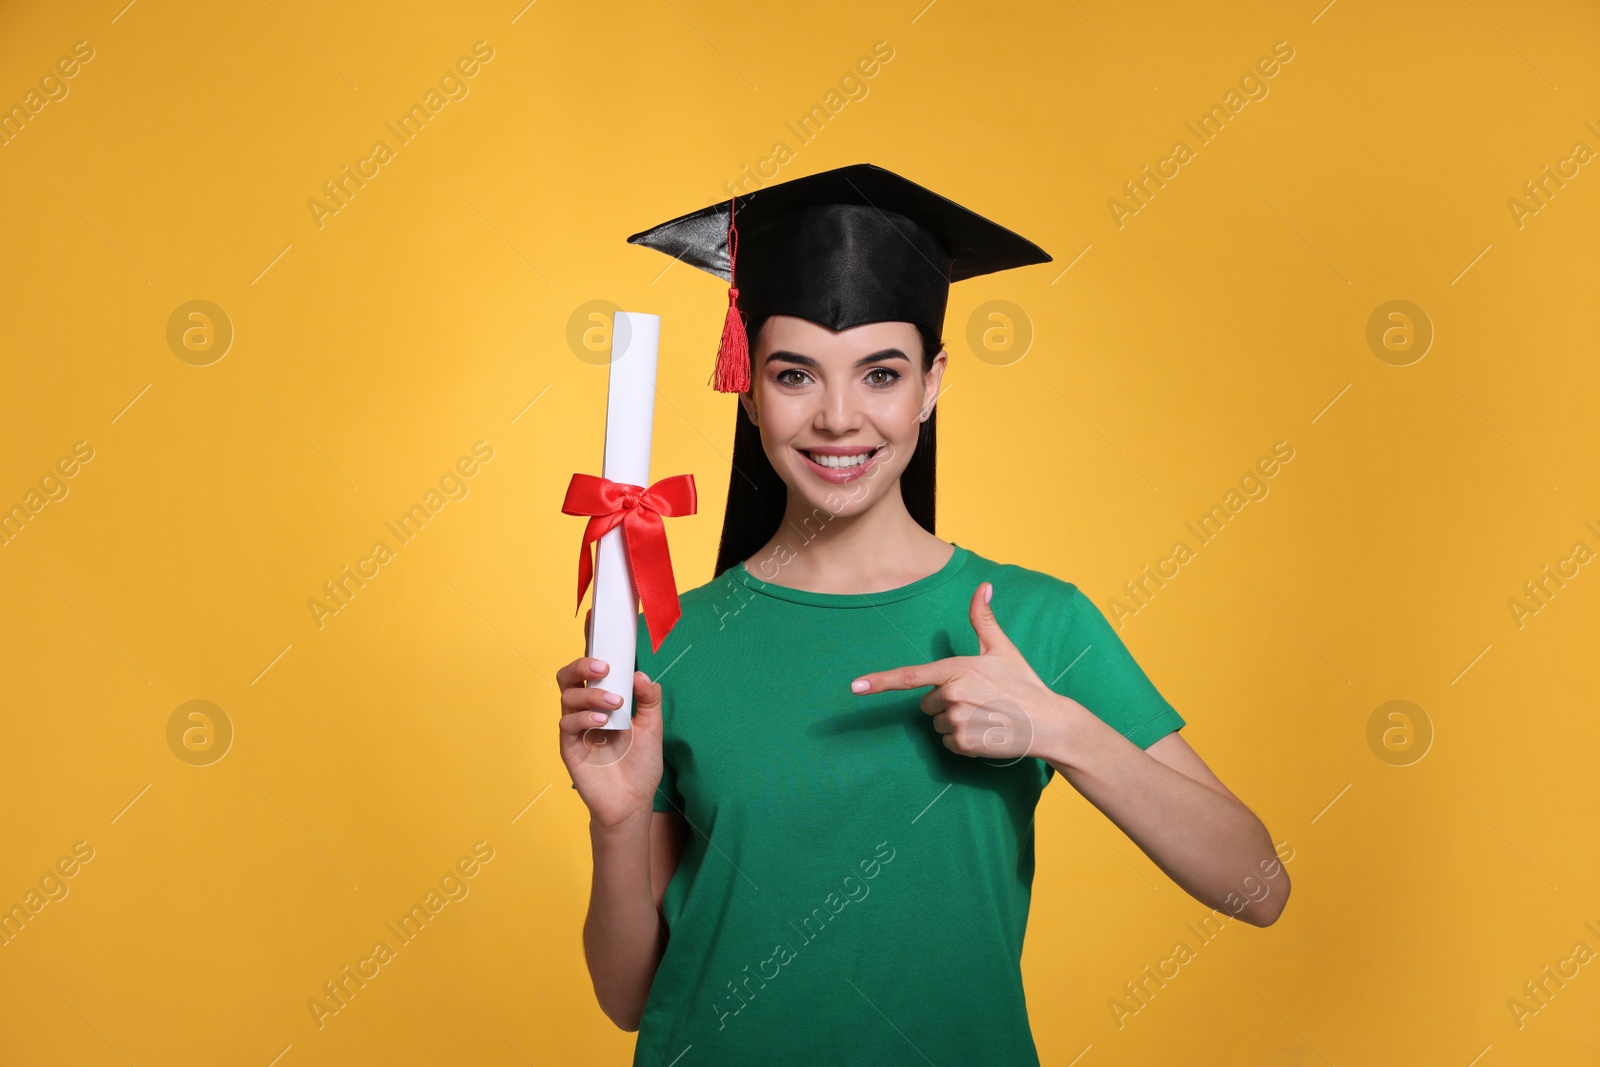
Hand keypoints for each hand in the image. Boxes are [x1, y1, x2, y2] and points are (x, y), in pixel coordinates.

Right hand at [556, 607, 664, 827]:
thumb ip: (649, 698)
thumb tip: (639, 674)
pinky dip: (584, 717)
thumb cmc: (640, 764)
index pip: (595, 666)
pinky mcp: (568, 746)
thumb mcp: (653, 726)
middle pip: (570, 674)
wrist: (632, 802)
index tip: (595, 617)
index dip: (592, 641)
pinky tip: (602, 723)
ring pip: (568, 695)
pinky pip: (567, 723)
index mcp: (605, 697)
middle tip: (604, 668)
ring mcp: (575, 726)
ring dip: (591, 694)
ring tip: (614, 704)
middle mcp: (586, 707)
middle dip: (583, 664)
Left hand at [849, 582, 1064, 762]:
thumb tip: (983, 586)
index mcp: (957, 670)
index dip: (879, 681)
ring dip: (954, 721)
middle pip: (927, 704)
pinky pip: (947, 742)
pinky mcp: (965, 743)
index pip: (910, 677)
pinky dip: (962, 740)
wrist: (1048, 722)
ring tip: (984, 715)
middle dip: (944, 702)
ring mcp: (958, 721)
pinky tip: (985, 731)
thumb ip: (984, 619)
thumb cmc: (1023, 683)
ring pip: (937, 724)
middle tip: (977, 700)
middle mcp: (953, 695)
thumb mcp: (1002, 649)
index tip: (855, 687)